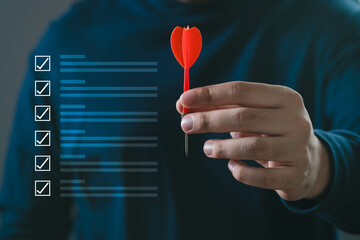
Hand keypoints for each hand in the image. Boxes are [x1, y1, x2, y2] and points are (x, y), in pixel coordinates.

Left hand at [176, 81, 330, 200]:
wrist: (311, 161)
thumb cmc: (273, 131)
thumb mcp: (256, 114)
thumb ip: (224, 108)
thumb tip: (185, 105)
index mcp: (284, 97)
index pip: (241, 90)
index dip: (210, 94)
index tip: (184, 99)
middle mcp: (295, 120)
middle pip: (243, 117)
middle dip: (209, 120)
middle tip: (186, 125)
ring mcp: (297, 148)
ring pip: (251, 147)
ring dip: (222, 148)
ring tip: (207, 148)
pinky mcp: (295, 175)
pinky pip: (261, 177)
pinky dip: (240, 172)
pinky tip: (231, 165)